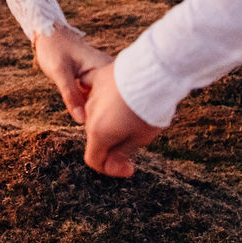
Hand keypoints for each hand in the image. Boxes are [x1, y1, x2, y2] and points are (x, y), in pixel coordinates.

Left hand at [33, 25, 113, 123]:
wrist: (48, 34)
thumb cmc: (54, 49)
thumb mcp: (60, 72)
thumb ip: (70, 95)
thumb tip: (82, 121)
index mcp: (106, 68)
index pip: (115, 99)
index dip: (108, 117)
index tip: (98, 129)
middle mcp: (109, 73)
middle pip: (111, 103)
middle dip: (102, 116)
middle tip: (93, 129)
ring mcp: (103, 78)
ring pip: (103, 103)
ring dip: (96, 112)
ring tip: (91, 124)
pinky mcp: (95, 81)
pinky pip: (96, 99)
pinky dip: (90, 106)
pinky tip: (83, 113)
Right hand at [81, 61, 166, 177]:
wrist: (152, 73)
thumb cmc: (149, 109)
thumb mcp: (140, 138)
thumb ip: (121, 154)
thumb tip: (112, 165)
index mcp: (98, 133)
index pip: (94, 159)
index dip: (110, 169)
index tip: (128, 167)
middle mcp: (90, 113)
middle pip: (96, 136)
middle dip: (112, 144)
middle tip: (135, 143)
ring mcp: (92, 94)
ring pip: (97, 114)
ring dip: (110, 121)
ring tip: (134, 117)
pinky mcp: (98, 77)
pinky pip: (97, 93)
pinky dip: (106, 100)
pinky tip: (119, 99)